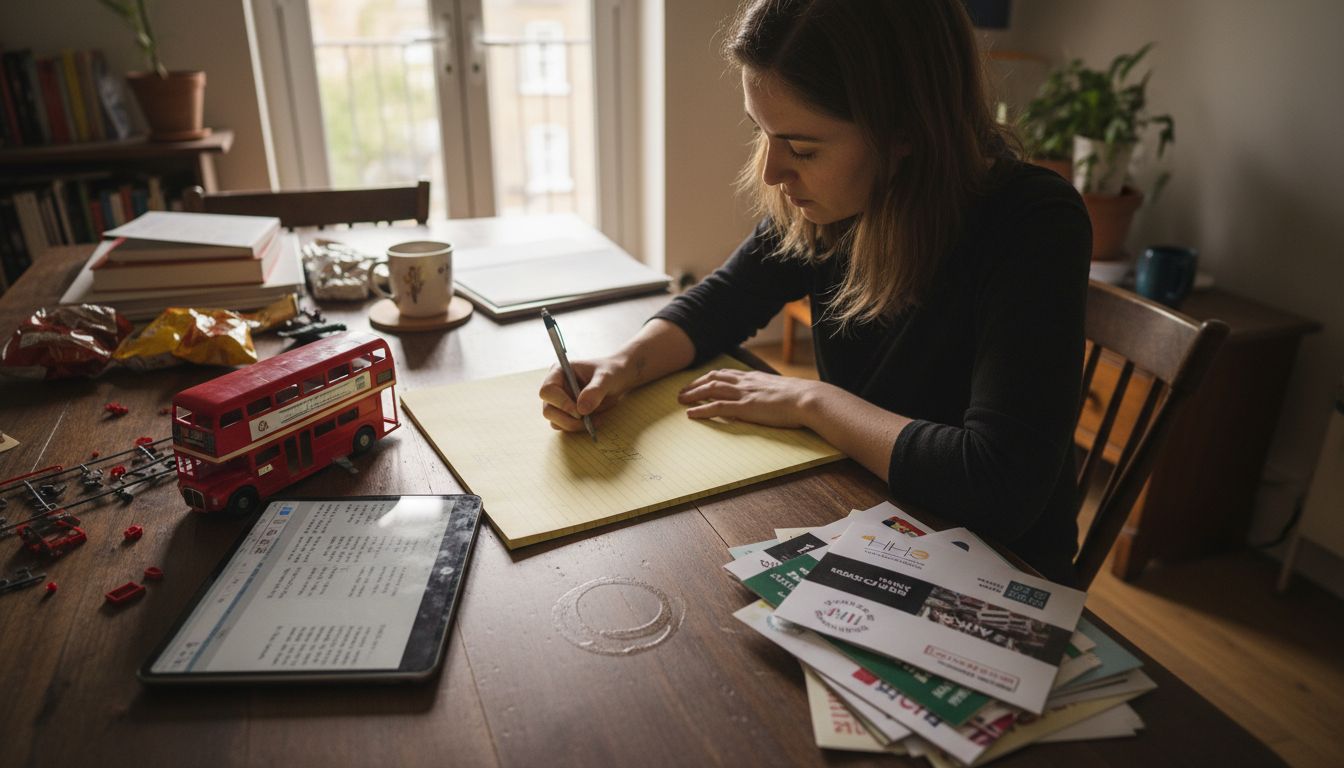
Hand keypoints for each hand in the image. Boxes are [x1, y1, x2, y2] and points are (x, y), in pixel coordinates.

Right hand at [538, 356, 632, 431]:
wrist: (618, 379)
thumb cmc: (611, 372)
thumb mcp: (607, 378)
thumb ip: (595, 391)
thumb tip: (581, 410)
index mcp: (559, 371)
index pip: (548, 390)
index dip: (561, 403)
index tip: (580, 412)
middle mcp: (555, 387)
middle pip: (548, 410)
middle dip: (568, 419)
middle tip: (588, 421)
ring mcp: (559, 401)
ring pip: (555, 421)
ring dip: (575, 425)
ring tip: (596, 420)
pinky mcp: (566, 413)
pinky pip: (565, 426)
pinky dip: (579, 427)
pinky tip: (596, 420)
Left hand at [677, 368, 823, 428]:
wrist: (808, 398)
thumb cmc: (800, 398)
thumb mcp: (780, 391)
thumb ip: (768, 393)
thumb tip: (765, 400)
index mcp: (754, 377)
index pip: (726, 373)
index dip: (709, 378)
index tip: (699, 382)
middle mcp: (746, 382)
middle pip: (713, 378)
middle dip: (695, 384)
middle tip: (682, 392)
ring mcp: (744, 394)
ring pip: (711, 390)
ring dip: (693, 394)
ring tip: (680, 400)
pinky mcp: (745, 407)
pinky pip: (717, 407)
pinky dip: (701, 410)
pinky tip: (691, 414)